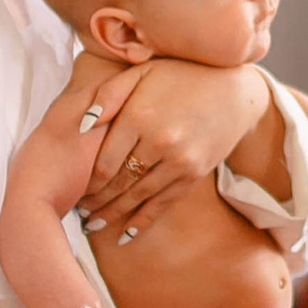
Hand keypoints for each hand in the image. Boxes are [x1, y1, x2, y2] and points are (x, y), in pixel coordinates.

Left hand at [80, 62, 269, 234]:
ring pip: (138, 196)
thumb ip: (108, 95)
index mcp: (139, 116)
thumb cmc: (180, 76)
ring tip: (93, 223)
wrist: (234, 91)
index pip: (103, 162)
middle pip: (117, 183)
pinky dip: (142, 221)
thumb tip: (81, 127)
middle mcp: (159, 142)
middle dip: (95, 200)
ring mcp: (179, 161)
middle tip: (78, 211)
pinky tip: (125, 235)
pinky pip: (163, 203)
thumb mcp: (141, 73)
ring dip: (113, 214)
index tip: (73, 189)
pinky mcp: (195, 173)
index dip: (85, 181)